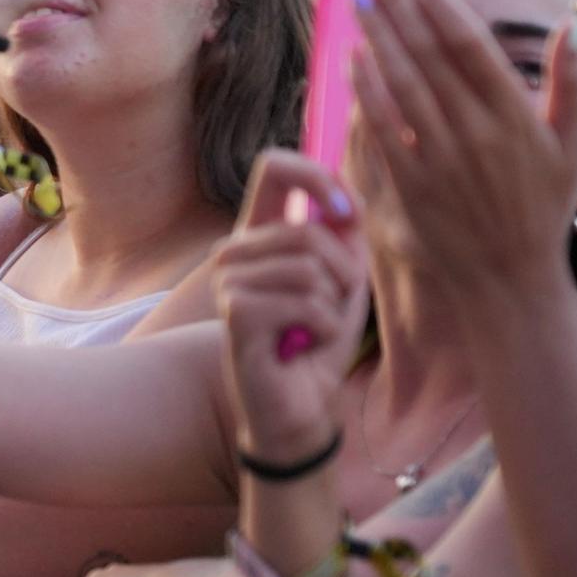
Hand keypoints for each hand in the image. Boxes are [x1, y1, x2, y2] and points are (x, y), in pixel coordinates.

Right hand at [212, 152, 369, 461]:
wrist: (299, 408)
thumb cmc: (317, 346)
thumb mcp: (344, 286)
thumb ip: (346, 240)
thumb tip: (348, 202)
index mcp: (260, 235)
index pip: (275, 168)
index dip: (316, 175)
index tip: (347, 212)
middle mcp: (235, 251)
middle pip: (309, 231)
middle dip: (344, 274)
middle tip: (331, 310)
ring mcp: (228, 279)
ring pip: (309, 267)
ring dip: (332, 307)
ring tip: (312, 331)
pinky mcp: (235, 310)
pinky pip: (305, 301)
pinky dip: (322, 328)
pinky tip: (302, 345)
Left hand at [352, 0, 576, 316]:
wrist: (507, 275)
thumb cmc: (542, 203)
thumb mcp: (573, 143)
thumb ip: (572, 81)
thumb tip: (575, 21)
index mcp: (517, 117)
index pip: (472, 49)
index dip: (442, 9)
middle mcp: (476, 133)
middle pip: (429, 57)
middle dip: (398, 9)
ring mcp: (440, 158)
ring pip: (401, 85)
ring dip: (376, 38)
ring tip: (357, 0)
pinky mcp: (410, 182)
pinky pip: (382, 126)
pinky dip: (366, 90)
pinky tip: (352, 57)